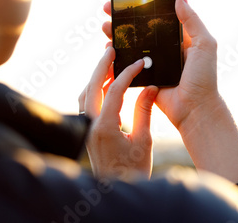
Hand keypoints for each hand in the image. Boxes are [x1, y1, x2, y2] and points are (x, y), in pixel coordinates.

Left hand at [79, 48, 158, 179]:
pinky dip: (95, 89)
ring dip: (96, 76)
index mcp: (105, 127)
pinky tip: (106, 84)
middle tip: (112, 49)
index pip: (114, 91)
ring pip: (85, 93)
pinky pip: (86, 103)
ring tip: (110, 62)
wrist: (117, 188)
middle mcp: (90, 125)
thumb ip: (145, 111)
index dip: (127, 74)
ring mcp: (85, 127)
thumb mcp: (144, 141)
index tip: (140, 63)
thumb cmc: (133, 169)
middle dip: (102, 66)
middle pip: (92, 86)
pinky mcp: (86, 130)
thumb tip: (152, 87)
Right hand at [103, 0, 218, 131]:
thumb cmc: (204, 77)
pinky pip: (126, 64)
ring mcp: (151, 62)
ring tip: (105, 27)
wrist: (194, 108)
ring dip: (116, 34)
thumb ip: (192, 20)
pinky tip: (108, 48)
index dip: (142, 6)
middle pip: (139, 29)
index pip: (156, 17)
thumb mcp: (204, 44)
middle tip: (108, 8)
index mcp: (177, 38)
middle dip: (122, 18)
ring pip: (130, 44)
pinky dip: (116, 56)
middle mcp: (163, 48)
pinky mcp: (142, 76)